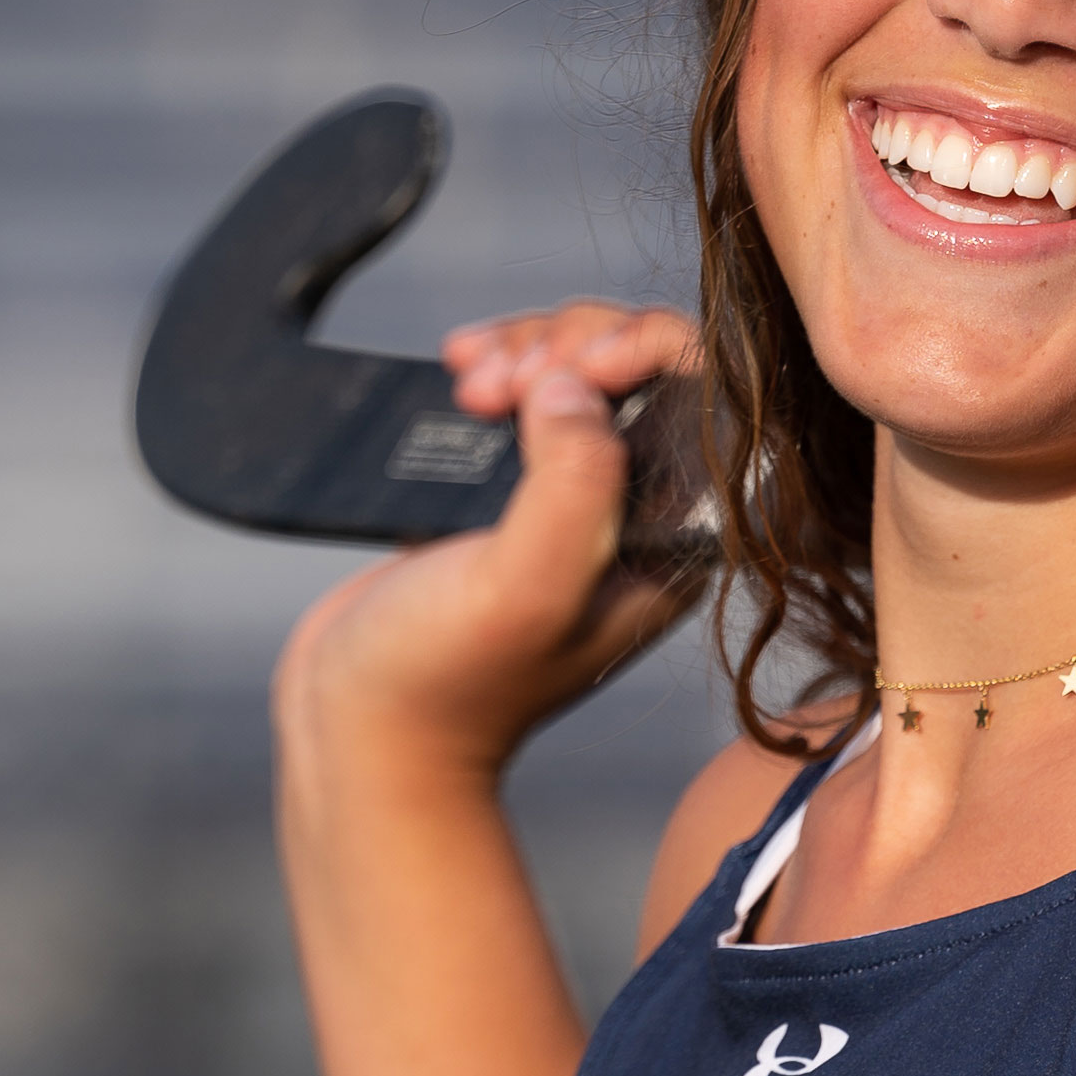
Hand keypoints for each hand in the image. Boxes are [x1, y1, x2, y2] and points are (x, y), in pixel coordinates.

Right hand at [274, 301, 700, 772]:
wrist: (366, 727)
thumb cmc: (447, 678)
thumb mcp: (525, 587)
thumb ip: (574, 485)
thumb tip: (575, 386)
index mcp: (679, 538)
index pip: (709, 397)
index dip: (644, 350)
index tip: (565, 370)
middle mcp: (644, 513)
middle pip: (644, 367)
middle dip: (569, 348)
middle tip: (497, 386)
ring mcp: (579, 499)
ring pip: (582, 369)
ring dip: (527, 351)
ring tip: (469, 383)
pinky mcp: (518, 491)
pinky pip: (532, 393)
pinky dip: (499, 366)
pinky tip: (460, 372)